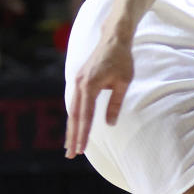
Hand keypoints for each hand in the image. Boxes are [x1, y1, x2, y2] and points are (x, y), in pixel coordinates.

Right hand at [64, 35, 134, 157]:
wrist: (113, 38)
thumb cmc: (122, 59)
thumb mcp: (124, 82)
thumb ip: (115, 103)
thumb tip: (110, 124)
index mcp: (90, 85)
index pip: (86, 116)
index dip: (83, 134)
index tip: (81, 150)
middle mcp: (79, 84)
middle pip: (75, 116)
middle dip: (73, 136)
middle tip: (70, 155)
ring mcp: (77, 81)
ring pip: (72, 110)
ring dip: (71, 128)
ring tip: (69, 146)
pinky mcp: (79, 80)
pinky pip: (74, 102)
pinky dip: (73, 117)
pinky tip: (73, 127)